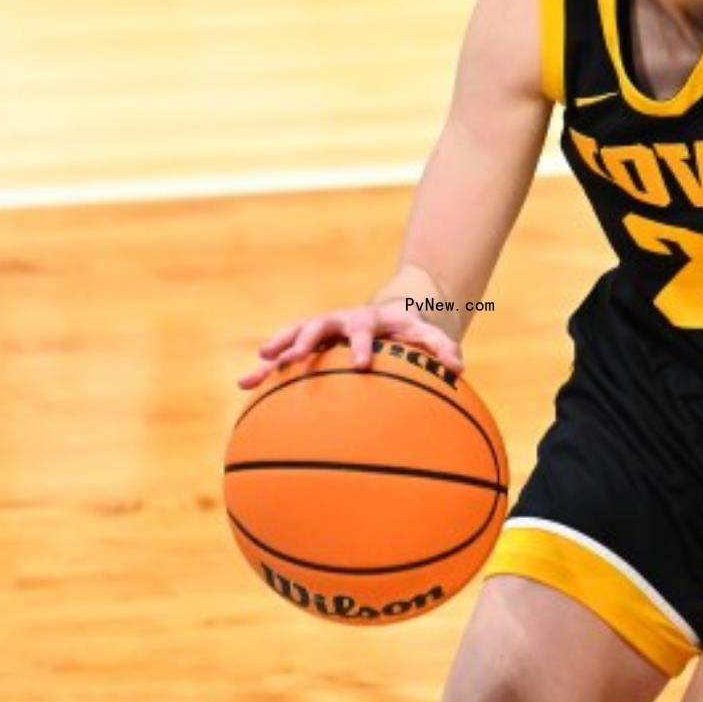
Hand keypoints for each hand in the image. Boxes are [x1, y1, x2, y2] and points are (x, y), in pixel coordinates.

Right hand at [239, 298, 462, 390]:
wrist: (388, 315)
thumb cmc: (409, 331)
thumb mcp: (427, 334)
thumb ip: (442, 348)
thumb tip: (458, 367)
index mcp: (369, 320)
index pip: (364, 329)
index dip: (361, 345)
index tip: (359, 363)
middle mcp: (340, 321)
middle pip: (319, 325)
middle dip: (308, 339)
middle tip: (298, 356)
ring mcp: (321, 331)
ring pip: (294, 336)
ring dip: (278, 348)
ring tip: (259, 365)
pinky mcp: (307, 343)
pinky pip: (282, 356)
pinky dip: (264, 369)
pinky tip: (244, 386)